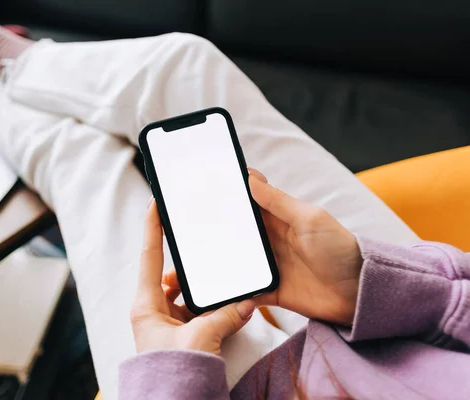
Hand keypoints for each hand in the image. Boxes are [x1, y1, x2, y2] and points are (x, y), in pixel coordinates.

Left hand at [130, 198, 256, 354]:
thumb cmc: (174, 373)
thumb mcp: (200, 338)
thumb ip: (224, 315)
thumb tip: (246, 302)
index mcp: (146, 305)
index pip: (149, 255)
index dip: (152, 227)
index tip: (155, 202)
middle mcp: (154, 311)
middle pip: (172, 276)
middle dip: (191, 266)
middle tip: (205, 250)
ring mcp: (168, 325)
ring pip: (188, 296)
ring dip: (206, 291)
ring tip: (224, 281)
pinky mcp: (182, 337)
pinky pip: (198, 314)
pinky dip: (213, 309)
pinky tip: (231, 307)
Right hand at [164, 169, 362, 325]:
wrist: (359, 294)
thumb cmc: (340, 250)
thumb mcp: (310, 219)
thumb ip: (279, 202)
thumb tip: (250, 179)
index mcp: (280, 217)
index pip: (249, 201)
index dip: (228, 194)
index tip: (203, 187)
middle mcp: (271, 239)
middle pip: (236, 231)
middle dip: (214, 228)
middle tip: (185, 225)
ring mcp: (269, 264)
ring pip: (234, 258)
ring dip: (216, 258)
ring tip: (189, 259)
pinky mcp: (270, 289)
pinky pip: (244, 288)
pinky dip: (229, 289)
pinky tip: (210, 288)